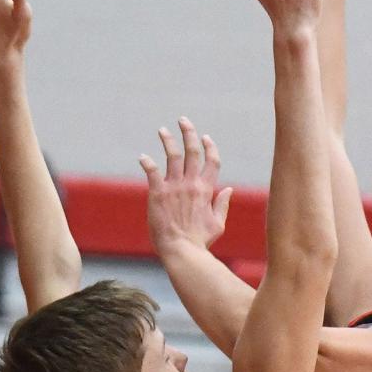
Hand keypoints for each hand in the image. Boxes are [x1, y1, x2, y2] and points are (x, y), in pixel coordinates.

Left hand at [140, 118, 232, 259]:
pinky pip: (152, 171)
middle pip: (192, 151)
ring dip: (168, 140)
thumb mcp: (218, 224)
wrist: (182, 251)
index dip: (209, 147)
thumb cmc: (200, 241)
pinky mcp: (157, 193)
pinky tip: (142, 157)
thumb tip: (229, 189)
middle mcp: (191, 184)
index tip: (205, 137)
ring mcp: (174, 187)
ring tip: (162, 130)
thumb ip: (223, 205)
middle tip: (183, 120)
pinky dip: (147, 162)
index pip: (212, 161)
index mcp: (207, 190)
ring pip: (173, 156)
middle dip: (189, 133)